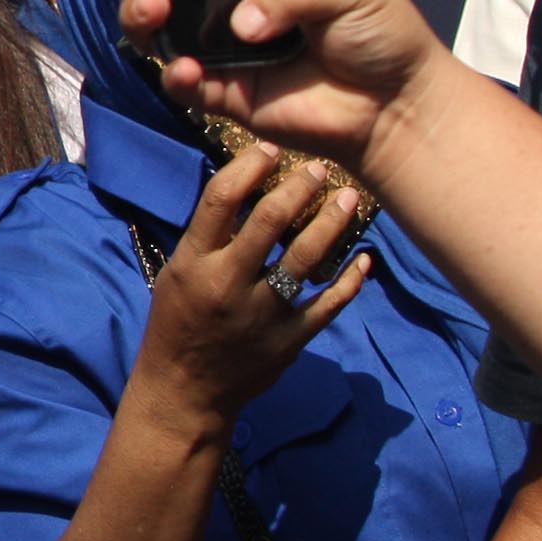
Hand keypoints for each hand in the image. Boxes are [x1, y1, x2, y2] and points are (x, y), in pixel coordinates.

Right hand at [113, 0, 452, 175]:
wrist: (398, 104)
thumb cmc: (382, 31)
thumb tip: (238, 25)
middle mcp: (229, 2)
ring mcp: (222, 48)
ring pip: (157, 30)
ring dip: (140, 16)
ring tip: (154, 8)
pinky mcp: (225, 93)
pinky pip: (183, 84)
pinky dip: (176, 76)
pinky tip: (188, 69)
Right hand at [124, 138, 370, 431]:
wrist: (185, 389)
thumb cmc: (176, 323)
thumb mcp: (178, 274)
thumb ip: (208, 240)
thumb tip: (246, 191)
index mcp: (194, 263)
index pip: (220, 201)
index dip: (248, 167)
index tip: (269, 150)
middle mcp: (229, 284)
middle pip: (270, 221)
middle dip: (299, 187)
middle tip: (319, 169)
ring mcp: (263, 313)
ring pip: (306, 257)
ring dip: (332, 222)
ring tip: (350, 198)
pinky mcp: (291, 338)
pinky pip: (330, 303)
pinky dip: (351, 280)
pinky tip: (365, 258)